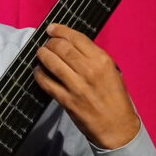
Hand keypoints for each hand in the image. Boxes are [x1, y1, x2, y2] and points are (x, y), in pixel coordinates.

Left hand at [34, 26, 140, 151]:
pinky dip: (39, 74)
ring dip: (42, 55)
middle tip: (46, 43)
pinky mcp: (66, 100)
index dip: (61, 31)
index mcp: (103, 61)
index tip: (52, 28)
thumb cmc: (115, 98)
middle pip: (62, 48)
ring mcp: (76, 86)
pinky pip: (47, 83)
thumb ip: (94, 59)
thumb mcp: (112, 72)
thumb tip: (74, 47)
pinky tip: (38, 71)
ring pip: (52, 62)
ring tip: (40, 53)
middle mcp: (89, 70)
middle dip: (50, 42)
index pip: (77, 38)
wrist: (117, 126)